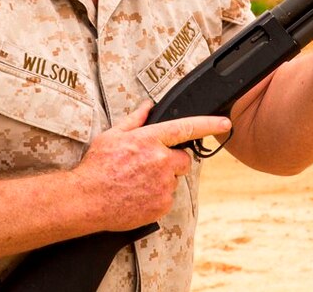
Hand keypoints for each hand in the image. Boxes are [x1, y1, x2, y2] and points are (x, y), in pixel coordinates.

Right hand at [71, 102, 230, 231]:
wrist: (87, 200)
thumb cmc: (97, 167)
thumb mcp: (112, 136)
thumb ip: (135, 120)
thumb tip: (148, 106)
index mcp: (149, 140)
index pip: (186, 128)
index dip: (208, 125)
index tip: (225, 123)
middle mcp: (160, 162)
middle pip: (184, 159)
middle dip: (173, 160)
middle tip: (150, 164)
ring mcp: (163, 185)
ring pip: (174, 179)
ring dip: (163, 179)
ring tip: (137, 181)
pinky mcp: (161, 205)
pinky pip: (167, 197)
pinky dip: (157, 196)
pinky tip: (138, 194)